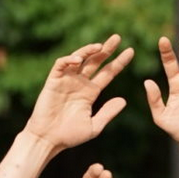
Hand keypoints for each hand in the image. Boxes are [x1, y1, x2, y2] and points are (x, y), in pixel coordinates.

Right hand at [23, 35, 133, 149]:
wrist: (48, 140)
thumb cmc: (69, 135)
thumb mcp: (94, 126)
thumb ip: (108, 113)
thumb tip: (124, 100)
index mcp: (90, 92)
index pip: (107, 73)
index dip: (119, 62)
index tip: (131, 51)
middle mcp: (80, 83)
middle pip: (95, 61)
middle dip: (106, 49)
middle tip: (117, 37)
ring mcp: (66, 80)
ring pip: (79, 59)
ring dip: (88, 50)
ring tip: (100, 46)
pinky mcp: (53, 81)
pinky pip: (61, 65)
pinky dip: (69, 59)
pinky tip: (78, 59)